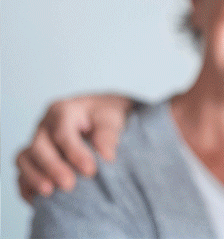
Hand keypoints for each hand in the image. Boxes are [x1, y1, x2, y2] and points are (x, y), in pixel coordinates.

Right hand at [16, 94, 133, 202]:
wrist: (100, 117)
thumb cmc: (105, 117)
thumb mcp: (111, 118)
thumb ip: (108, 133)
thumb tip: (106, 155)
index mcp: (63, 111)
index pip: (62, 133)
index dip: (74, 152)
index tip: (90, 170)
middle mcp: (45, 126)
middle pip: (39, 146)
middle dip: (52, 167)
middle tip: (69, 185)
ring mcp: (37, 143)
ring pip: (24, 159)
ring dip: (34, 177)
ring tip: (49, 193)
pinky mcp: (33, 161)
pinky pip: (22, 174)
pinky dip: (28, 187)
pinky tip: (38, 200)